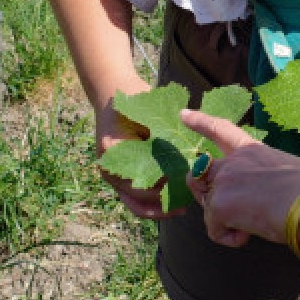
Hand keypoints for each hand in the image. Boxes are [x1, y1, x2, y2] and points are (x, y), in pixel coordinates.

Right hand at [95, 81, 179, 219]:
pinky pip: (133, 198)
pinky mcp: (118, 174)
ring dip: (157, 208)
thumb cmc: (134, 98)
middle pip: (136, 196)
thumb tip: (190, 157)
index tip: (185, 185)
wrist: (112, 91)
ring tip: (180, 209)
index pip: (140, 179)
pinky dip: (151, 204)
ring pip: (135, 202)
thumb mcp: (149, 112)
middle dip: (162, 203)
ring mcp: (112, 173)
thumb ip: (164, 134)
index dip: (163, 186)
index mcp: (113, 150)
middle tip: (185, 205)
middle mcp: (108, 166)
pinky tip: (171, 206)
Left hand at [180, 109, 299, 247]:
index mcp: (253, 150)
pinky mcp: (219, 205)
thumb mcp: (289, 171)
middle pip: (201, 174)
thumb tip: (272, 192)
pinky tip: (250, 234)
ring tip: (257, 223)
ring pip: (208, 206)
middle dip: (208, 194)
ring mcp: (224, 181)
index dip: (200, 122)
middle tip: (233, 212)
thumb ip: (268, 176)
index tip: (184, 115)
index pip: (222, 130)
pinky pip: (214, 230)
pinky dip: (231, 238)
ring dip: (227, 220)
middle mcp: (234, 161)